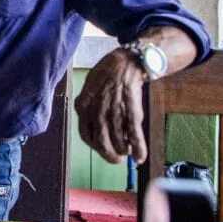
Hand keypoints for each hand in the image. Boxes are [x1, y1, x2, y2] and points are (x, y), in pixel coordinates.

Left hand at [74, 48, 147, 164]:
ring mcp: (114, 111)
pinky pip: (134, 135)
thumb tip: (95, 130)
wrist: (125, 62)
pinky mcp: (132, 110)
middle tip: (117, 159)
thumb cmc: (106, 76)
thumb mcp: (88, 90)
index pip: (85, 135)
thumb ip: (89, 109)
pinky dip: (138, 149)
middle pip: (101, 142)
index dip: (95, 146)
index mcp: (83, 105)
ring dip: (124, 150)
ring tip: (127, 151)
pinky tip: (140, 158)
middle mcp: (96, 110)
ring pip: (118, 141)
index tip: (102, 149)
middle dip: (110, 155)